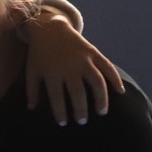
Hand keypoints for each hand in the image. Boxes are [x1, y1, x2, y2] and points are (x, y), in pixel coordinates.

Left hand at [23, 8, 123, 125]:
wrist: (50, 27)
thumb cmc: (39, 53)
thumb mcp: (32, 71)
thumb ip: (31, 90)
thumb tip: (31, 109)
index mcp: (52, 73)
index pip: (57, 98)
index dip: (60, 113)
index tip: (63, 123)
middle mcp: (69, 67)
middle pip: (78, 93)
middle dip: (81, 110)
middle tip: (82, 121)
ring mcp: (83, 59)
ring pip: (97, 82)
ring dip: (101, 99)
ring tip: (101, 112)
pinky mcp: (93, 52)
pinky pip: (107, 67)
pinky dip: (115, 79)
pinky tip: (120, 92)